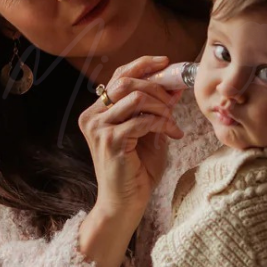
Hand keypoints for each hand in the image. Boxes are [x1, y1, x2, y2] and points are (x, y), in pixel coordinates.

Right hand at [78, 55, 184, 219]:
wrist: (125, 203)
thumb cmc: (136, 171)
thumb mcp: (148, 132)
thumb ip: (156, 109)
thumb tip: (174, 86)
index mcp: (96, 112)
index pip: (119, 76)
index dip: (143, 65)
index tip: (166, 63)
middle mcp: (92, 116)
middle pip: (127, 82)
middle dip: (157, 87)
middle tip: (175, 101)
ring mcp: (99, 128)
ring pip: (136, 97)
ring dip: (162, 106)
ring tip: (172, 120)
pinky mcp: (111, 140)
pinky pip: (143, 119)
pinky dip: (163, 122)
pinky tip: (173, 133)